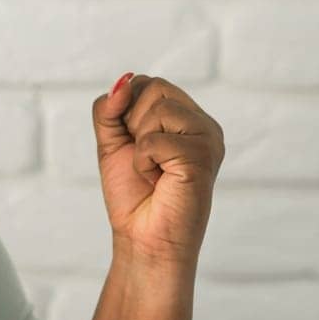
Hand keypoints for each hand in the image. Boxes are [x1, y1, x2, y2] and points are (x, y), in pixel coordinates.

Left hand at [91, 72, 224, 267]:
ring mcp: (208, 139)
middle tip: (145, 158)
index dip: (125, 110)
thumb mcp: (112, 143)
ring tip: (154, 170)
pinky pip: (154, 140)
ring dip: (139, 144)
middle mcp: (203, 124)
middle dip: (132, 123)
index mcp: (188, 117)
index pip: (148, 83)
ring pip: (157, 109)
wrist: (143, 238)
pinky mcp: (202, 157)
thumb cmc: (133, 194)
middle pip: (153, 86)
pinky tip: (158, 180)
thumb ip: (111, 109)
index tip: (133, 143)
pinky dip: (143, 162)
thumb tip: (123, 80)